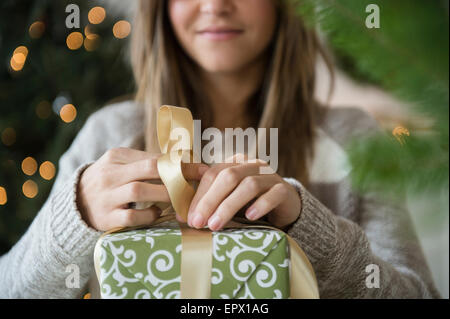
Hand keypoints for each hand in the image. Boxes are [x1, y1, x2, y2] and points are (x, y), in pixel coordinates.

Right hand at [77, 147, 207, 230]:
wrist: (75, 203)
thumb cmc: (108, 181)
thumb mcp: (120, 164)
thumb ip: (146, 161)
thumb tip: (182, 160)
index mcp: (116, 156)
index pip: (155, 157)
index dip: (181, 164)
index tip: (203, 169)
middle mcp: (110, 173)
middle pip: (149, 169)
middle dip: (178, 176)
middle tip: (197, 184)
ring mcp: (107, 196)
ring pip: (140, 191)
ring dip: (165, 195)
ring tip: (179, 200)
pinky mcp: (106, 217)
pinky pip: (132, 215)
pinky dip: (148, 215)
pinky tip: (156, 213)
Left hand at [187, 154, 300, 230]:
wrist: (286, 206)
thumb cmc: (251, 203)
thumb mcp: (228, 199)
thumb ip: (209, 202)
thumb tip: (181, 215)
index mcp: (235, 163)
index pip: (213, 173)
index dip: (198, 195)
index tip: (187, 217)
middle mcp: (252, 165)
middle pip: (228, 176)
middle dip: (210, 200)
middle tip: (198, 223)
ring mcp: (271, 176)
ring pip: (249, 185)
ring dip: (229, 205)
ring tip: (215, 225)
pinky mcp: (285, 190)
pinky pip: (273, 194)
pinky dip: (260, 205)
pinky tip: (250, 217)